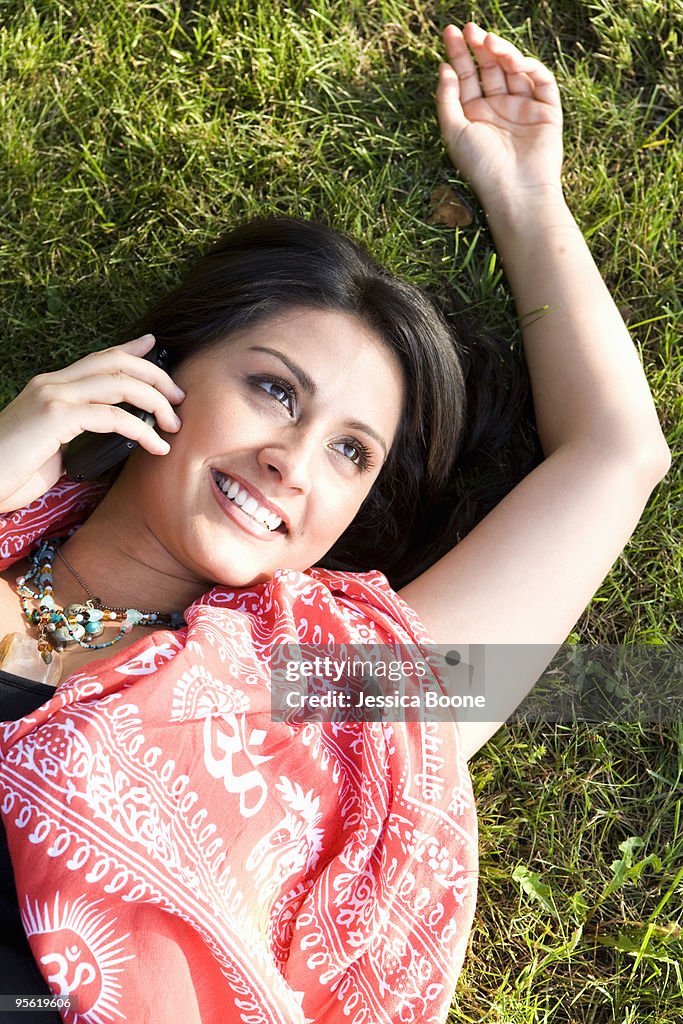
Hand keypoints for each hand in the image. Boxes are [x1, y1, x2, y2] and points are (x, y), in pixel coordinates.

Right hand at [0, 334, 184, 512]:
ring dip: (156, 402)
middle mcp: (52, 383)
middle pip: (117, 363)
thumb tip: (109, 437)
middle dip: (156, 376)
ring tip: (174, 424)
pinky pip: (113, 417)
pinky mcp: (56, 417)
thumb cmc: (13, 472)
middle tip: (179, 397)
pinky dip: (142, 430)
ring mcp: (53, 397)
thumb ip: (76, 432)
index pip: (99, 358)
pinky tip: (156, 446)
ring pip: (121, 384)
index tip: (155, 345)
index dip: (130, 348)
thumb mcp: (52, 446)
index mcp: (51, 386)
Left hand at [436, 23, 562, 206]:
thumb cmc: (481, 166)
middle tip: (469, 29)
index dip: (459, 53)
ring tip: (487, 41)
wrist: (515, 191)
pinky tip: (512, 60)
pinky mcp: (546, 110)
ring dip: (501, 52)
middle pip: (489, 68)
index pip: (467, 76)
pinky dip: (528, 66)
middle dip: (479, 46)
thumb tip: (444, 67)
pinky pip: (540, 80)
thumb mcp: (454, 131)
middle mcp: (499, 108)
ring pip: (513, 69)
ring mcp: (523, 107)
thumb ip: (447, 98)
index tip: (450, 32)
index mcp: (475, 114)